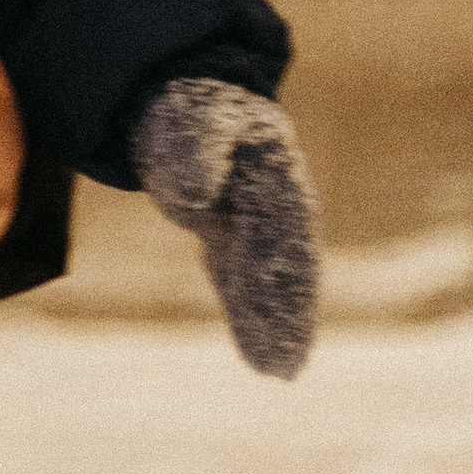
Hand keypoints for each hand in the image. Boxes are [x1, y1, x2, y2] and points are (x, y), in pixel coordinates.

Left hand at [132, 77, 317, 378]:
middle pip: (286, 263)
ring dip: (276, 324)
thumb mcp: (189, 119)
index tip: (271, 306)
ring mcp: (260, 226)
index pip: (279, 229)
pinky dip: (255, 319)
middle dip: (284, 310)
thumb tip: (196, 195)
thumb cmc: (189, 109)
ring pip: (274, 282)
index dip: (277, 270)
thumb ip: (195, 152)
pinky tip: (264, 360)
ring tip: (277, 370)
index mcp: (273, 172)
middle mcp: (276, 203)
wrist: (186, 103)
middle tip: (283, 361)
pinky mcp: (237, 243)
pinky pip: (250, 286)